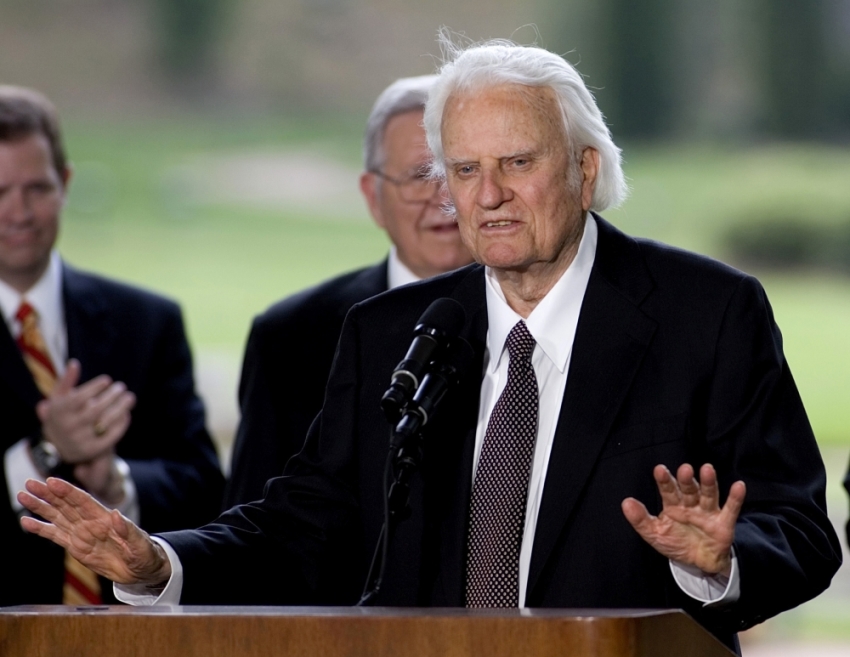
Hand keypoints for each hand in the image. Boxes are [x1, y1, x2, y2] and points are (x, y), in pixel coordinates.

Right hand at [17, 477, 170, 586]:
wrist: (141, 570)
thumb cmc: (145, 554)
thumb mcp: (140, 544)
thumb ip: (128, 530)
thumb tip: (116, 514)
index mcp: (105, 518)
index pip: (83, 501)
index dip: (67, 491)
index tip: (51, 481)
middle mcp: (91, 522)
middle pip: (65, 504)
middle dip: (48, 494)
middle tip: (30, 483)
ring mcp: (82, 533)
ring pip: (57, 516)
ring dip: (40, 507)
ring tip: (22, 496)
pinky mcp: (76, 547)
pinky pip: (56, 536)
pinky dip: (41, 529)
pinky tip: (27, 522)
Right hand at [36, 358, 135, 464]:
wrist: (57, 447)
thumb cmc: (62, 415)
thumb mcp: (58, 399)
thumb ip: (65, 381)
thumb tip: (74, 363)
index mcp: (59, 412)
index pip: (78, 398)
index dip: (94, 388)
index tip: (107, 380)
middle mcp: (68, 427)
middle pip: (95, 409)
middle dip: (111, 396)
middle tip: (121, 387)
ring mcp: (80, 440)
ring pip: (105, 422)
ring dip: (121, 408)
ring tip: (130, 397)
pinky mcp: (92, 450)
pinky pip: (111, 435)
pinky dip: (121, 423)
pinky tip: (126, 413)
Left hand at [621, 463, 745, 574]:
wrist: (699, 563)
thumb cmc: (676, 543)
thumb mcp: (655, 534)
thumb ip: (640, 519)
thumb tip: (625, 502)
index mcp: (673, 505)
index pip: (668, 490)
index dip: (665, 480)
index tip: (660, 470)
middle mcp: (691, 504)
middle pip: (689, 489)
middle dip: (687, 480)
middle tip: (684, 469)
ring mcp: (708, 511)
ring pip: (709, 494)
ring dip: (708, 482)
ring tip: (707, 469)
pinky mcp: (724, 522)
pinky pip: (731, 509)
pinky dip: (735, 498)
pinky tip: (739, 485)